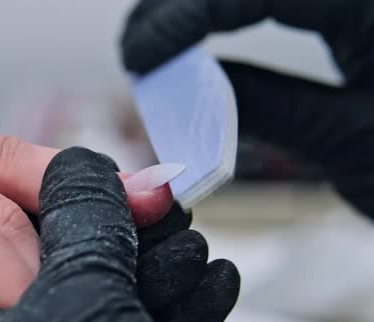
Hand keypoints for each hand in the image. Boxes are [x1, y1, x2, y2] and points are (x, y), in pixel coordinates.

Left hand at [0, 147, 236, 321]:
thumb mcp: (78, 299)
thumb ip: (81, 220)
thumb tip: (82, 167)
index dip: (46, 198)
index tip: (104, 181)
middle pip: (45, 265)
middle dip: (112, 235)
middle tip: (158, 209)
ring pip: (92, 303)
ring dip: (148, 271)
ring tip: (190, 248)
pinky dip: (166, 315)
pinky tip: (205, 289)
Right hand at [121, 0, 373, 218]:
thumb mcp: (352, 142)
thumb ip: (274, 107)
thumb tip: (192, 92)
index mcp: (369, 7)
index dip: (184, 15)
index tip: (139, 57)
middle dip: (177, 6)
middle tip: (138, 52)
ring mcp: (354, 5)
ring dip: (199, 9)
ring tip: (160, 50)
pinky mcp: (354, 15)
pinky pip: (277, 4)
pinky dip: (230, 14)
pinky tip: (204, 41)